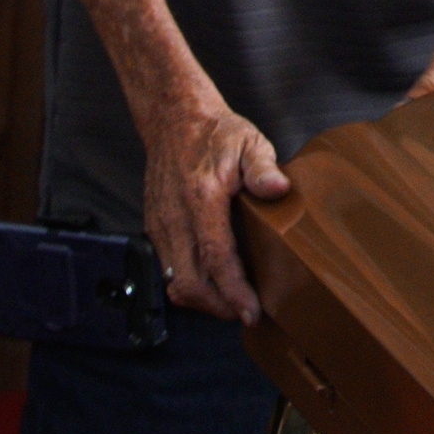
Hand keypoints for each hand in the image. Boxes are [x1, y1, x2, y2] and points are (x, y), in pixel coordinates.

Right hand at [141, 100, 289, 323]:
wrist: (174, 120)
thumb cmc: (215, 133)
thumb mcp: (249, 142)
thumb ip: (263, 168)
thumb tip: (279, 190)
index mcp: (201, 199)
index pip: (215, 258)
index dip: (233, 291)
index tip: (250, 312)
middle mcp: (174, 218)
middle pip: (189, 283)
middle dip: (218, 307)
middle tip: (246, 313)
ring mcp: (160, 226)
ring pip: (175, 282)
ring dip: (203, 299)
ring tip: (233, 302)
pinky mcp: (154, 229)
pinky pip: (168, 269)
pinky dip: (190, 283)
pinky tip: (214, 281)